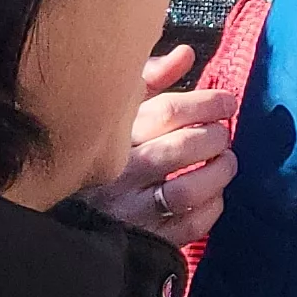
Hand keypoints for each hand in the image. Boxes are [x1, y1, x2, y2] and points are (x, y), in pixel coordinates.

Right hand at [87, 46, 238, 246]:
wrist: (69, 224)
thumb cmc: (101, 156)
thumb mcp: (116, 114)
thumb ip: (149, 82)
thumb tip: (185, 55)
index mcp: (111, 136)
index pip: (165, 112)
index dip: (205, 103)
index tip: (227, 102)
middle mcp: (118, 174)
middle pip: (180, 149)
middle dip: (214, 136)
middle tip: (224, 133)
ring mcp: (131, 212)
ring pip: (186, 190)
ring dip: (218, 173)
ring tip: (225, 162)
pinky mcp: (145, 242)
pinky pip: (189, 225)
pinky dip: (212, 208)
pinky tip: (213, 195)